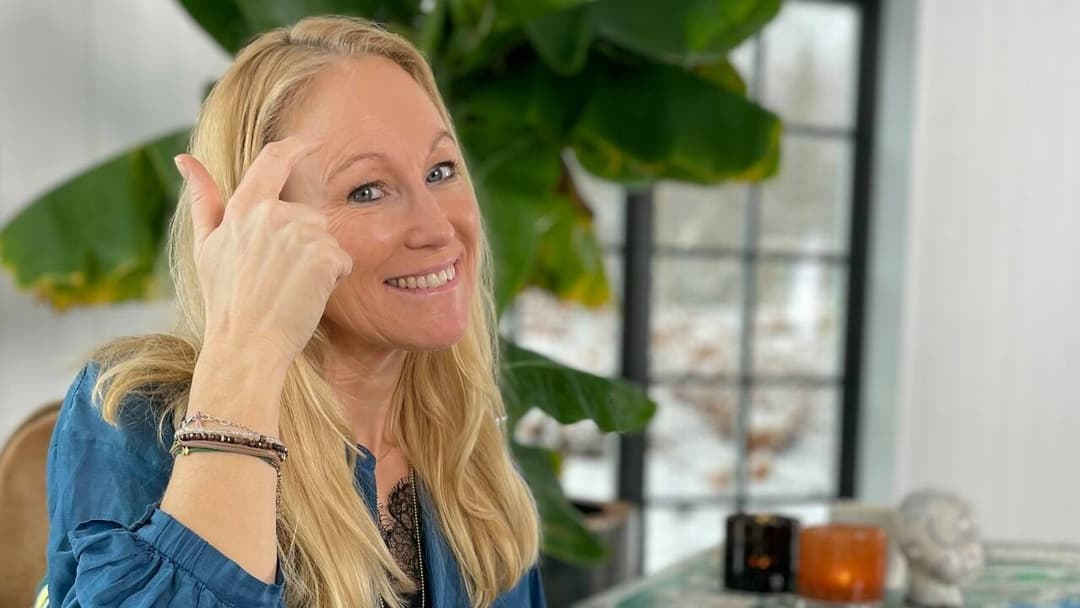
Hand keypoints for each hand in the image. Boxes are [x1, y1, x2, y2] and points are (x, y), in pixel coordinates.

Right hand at [175, 137, 352, 362]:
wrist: (245, 345)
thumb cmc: (225, 301)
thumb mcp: (206, 247)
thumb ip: (202, 199)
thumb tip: (183, 157)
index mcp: (243, 208)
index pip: (273, 161)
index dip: (295, 147)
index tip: (308, 142)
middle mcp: (272, 214)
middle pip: (308, 214)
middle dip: (304, 242)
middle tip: (280, 279)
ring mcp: (300, 233)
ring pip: (326, 238)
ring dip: (317, 262)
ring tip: (289, 289)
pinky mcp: (325, 255)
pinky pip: (342, 261)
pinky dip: (332, 279)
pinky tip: (306, 296)